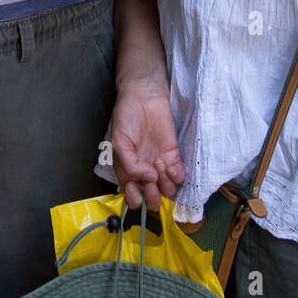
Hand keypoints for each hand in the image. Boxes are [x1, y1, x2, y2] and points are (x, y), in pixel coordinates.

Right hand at [110, 79, 185, 211]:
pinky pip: (179, 177)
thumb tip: (147, 179)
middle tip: (150, 179)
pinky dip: (176, 176)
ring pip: (167, 190)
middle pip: (152, 199)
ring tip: (158, 163)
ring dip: (164, 183)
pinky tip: (170, 166)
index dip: (136, 199)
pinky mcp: (174, 156)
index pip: (133, 198)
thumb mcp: (118, 143)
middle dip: (152, 196)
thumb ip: (129, 166)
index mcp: (127, 171)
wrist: (143, 98)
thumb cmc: (126, 117)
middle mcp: (144, 172)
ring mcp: (160, 165)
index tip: (136, 186)